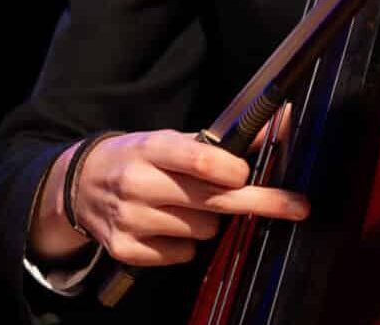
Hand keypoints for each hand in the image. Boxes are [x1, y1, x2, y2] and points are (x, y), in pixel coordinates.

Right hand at [31, 121, 308, 269]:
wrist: (81, 183)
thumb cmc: (140, 157)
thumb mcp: (172, 139)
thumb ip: (219, 141)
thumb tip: (276, 124)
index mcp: (152, 148)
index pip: (200, 160)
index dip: (233, 170)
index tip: (248, 173)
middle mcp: (140, 184)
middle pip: (213, 201)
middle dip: (261, 202)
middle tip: (298, 206)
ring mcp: (132, 220)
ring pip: (203, 231)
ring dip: (208, 220)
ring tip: (185, 205)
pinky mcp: (126, 250)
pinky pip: (183, 256)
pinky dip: (184, 245)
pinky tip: (167, 226)